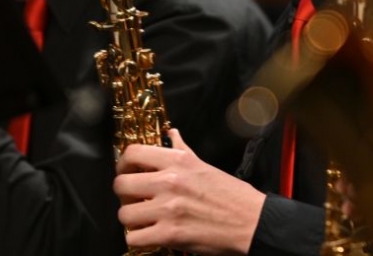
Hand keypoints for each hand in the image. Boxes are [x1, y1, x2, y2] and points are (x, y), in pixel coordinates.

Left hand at [114, 129, 266, 254]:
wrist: (251, 221)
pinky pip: (134, 237)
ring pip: (124, 214)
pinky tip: (150, 233)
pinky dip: (139, 238)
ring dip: (131, 219)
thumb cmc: (232, 195)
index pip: (133, 153)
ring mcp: (168, 208)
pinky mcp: (170, 234)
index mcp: (179, 161)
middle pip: (121, 184)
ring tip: (143, 218)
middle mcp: (170, 181)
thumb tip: (171, 133)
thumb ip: (183, 150)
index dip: (123, 163)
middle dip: (124, 194)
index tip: (127, 171)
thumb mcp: (205, 165)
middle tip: (134, 198)